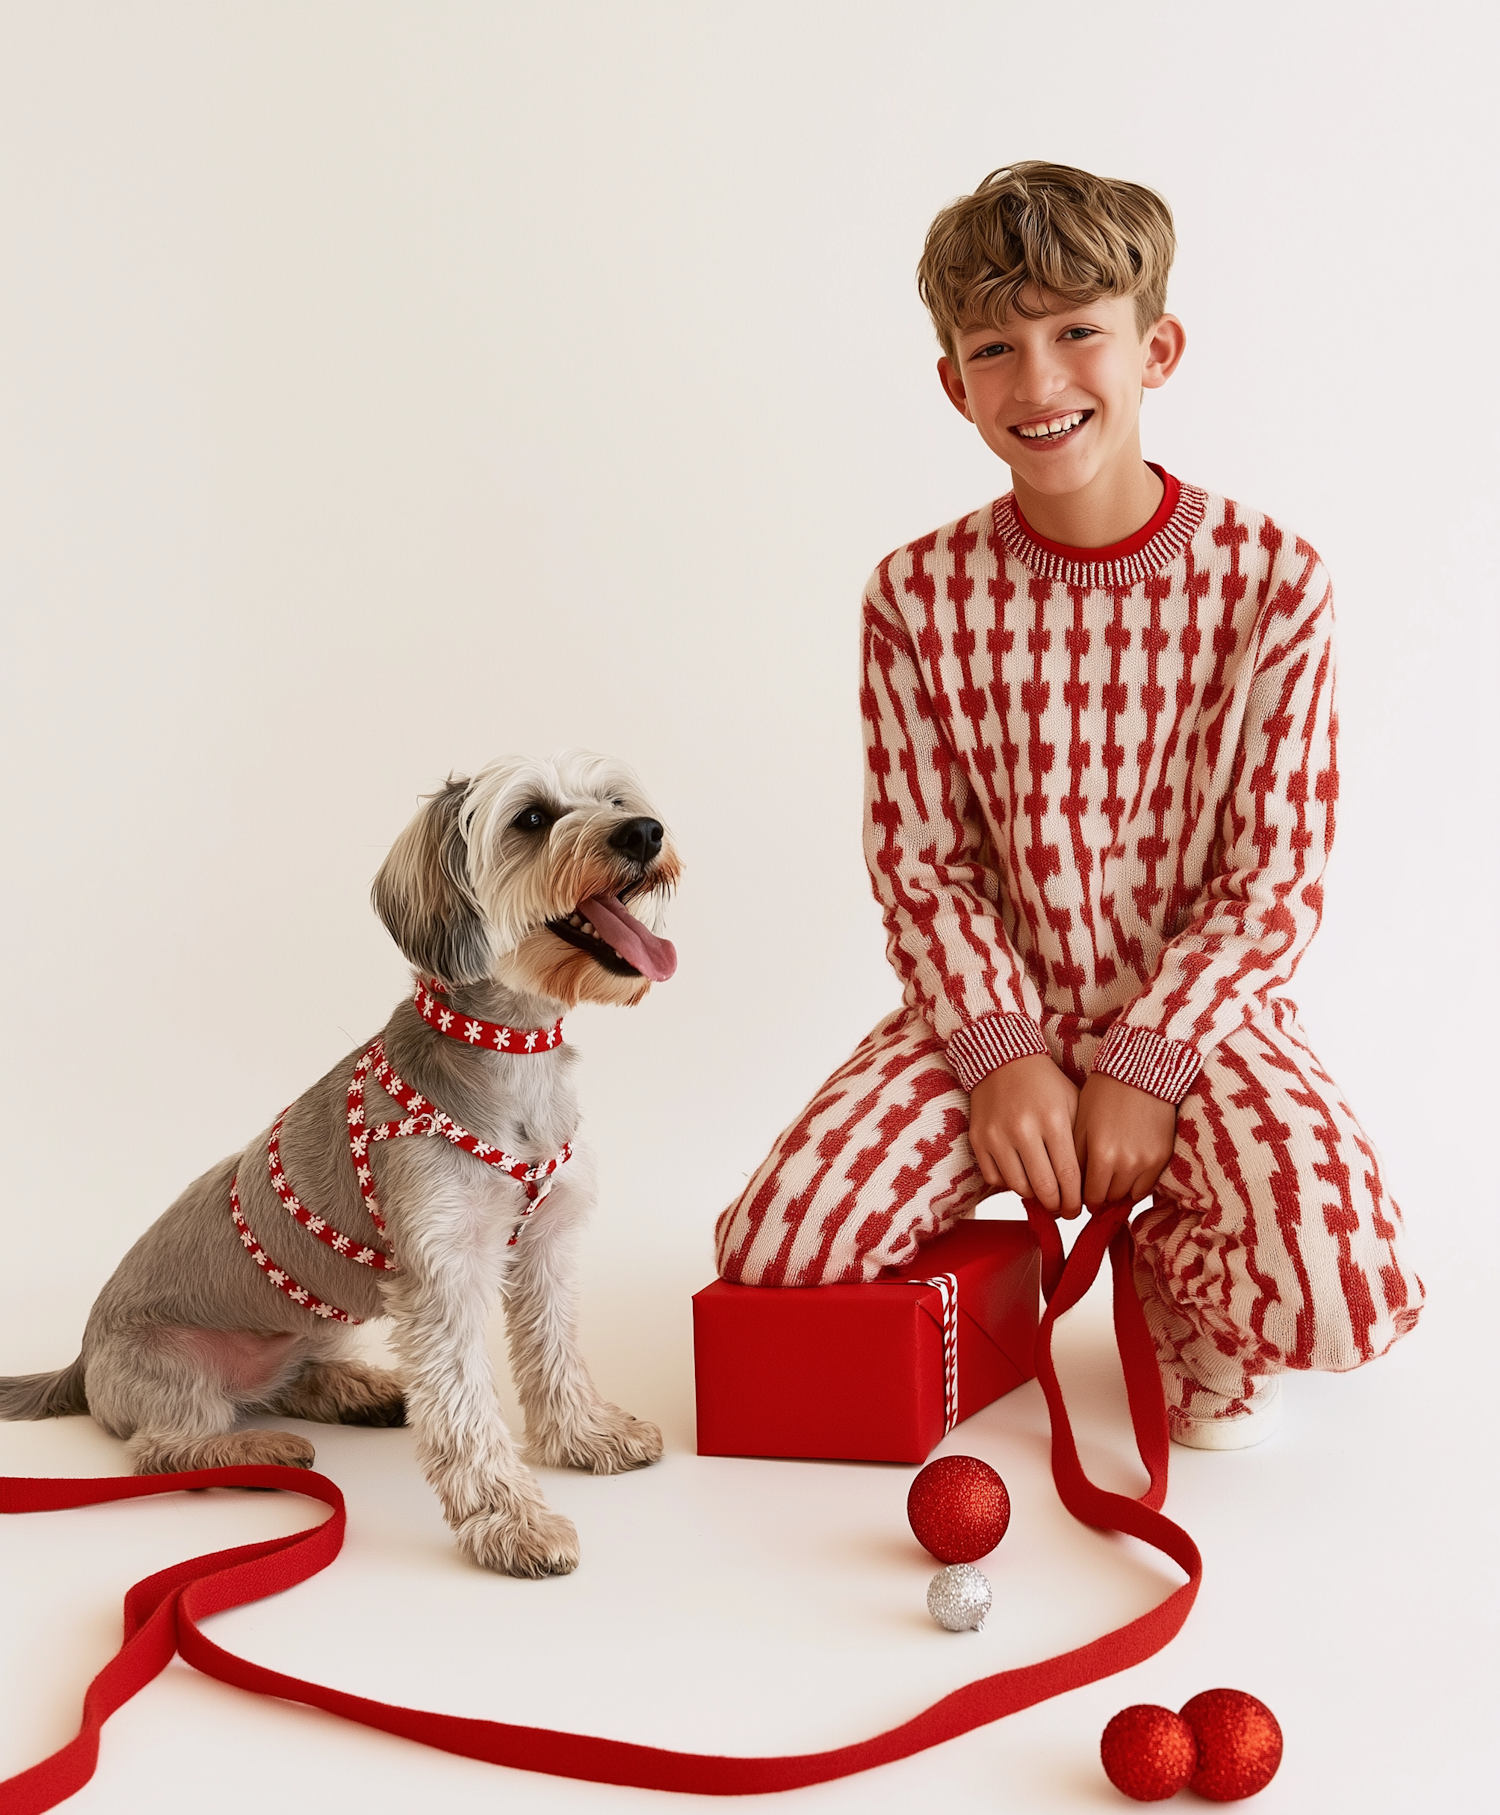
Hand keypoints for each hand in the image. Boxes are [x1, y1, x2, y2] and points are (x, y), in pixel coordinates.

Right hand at [968, 1054, 1081, 1216]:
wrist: (1003, 1059)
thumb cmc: (1044, 1084)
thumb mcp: (1073, 1103)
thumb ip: (1080, 1142)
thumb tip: (1085, 1184)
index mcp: (1053, 1119)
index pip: (1068, 1175)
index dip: (1075, 1199)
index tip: (1077, 1209)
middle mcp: (1023, 1128)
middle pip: (1043, 1187)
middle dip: (1057, 1206)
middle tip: (1063, 1210)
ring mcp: (997, 1135)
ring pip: (1018, 1187)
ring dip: (1033, 1196)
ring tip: (1042, 1192)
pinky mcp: (978, 1138)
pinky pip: (994, 1178)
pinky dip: (1009, 1183)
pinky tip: (1020, 1174)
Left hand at [1072, 1073, 1176, 1206]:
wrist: (1141, 1072)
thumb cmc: (1104, 1093)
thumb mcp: (1080, 1123)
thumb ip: (1076, 1158)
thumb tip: (1073, 1187)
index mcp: (1101, 1154)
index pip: (1090, 1196)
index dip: (1083, 1197)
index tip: (1081, 1193)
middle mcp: (1126, 1163)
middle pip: (1109, 1198)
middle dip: (1100, 1193)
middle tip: (1095, 1182)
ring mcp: (1148, 1161)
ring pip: (1129, 1196)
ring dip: (1118, 1189)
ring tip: (1111, 1174)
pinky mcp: (1164, 1157)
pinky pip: (1148, 1186)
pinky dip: (1137, 1183)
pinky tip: (1128, 1169)